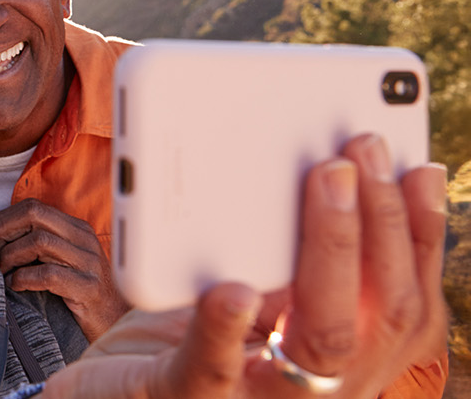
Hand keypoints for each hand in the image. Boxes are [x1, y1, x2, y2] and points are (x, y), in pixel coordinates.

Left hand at [0, 199, 128, 339]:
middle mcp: (84, 239)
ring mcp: (89, 262)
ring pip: (39, 242)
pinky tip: (17, 287)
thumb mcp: (52, 260)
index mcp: (76, 228)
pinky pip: (48, 275)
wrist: (115, 323)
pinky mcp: (89, 287)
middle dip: (3, 231)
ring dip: (11, 257)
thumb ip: (20, 240)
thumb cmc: (75, 291)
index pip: (33, 207)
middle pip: (34, 216)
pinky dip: (24, 279)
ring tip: (2, 272)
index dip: (4, 219)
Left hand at [38, 134, 447, 397]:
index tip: (420, 167)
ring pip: (322, 341)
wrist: (106, 395)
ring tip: (325, 180)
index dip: (420, 237)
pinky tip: (232, 287)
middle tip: (357, 151)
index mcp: (336, 360)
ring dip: (333, 250)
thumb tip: (324, 170)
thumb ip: (282, 258)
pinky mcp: (180, 398)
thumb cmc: (178, 338)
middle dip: (379, 222)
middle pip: (378, 316)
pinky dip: (224, 326)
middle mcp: (312, 389)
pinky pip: (211, 367)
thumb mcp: (243, 294)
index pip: (403, 305)